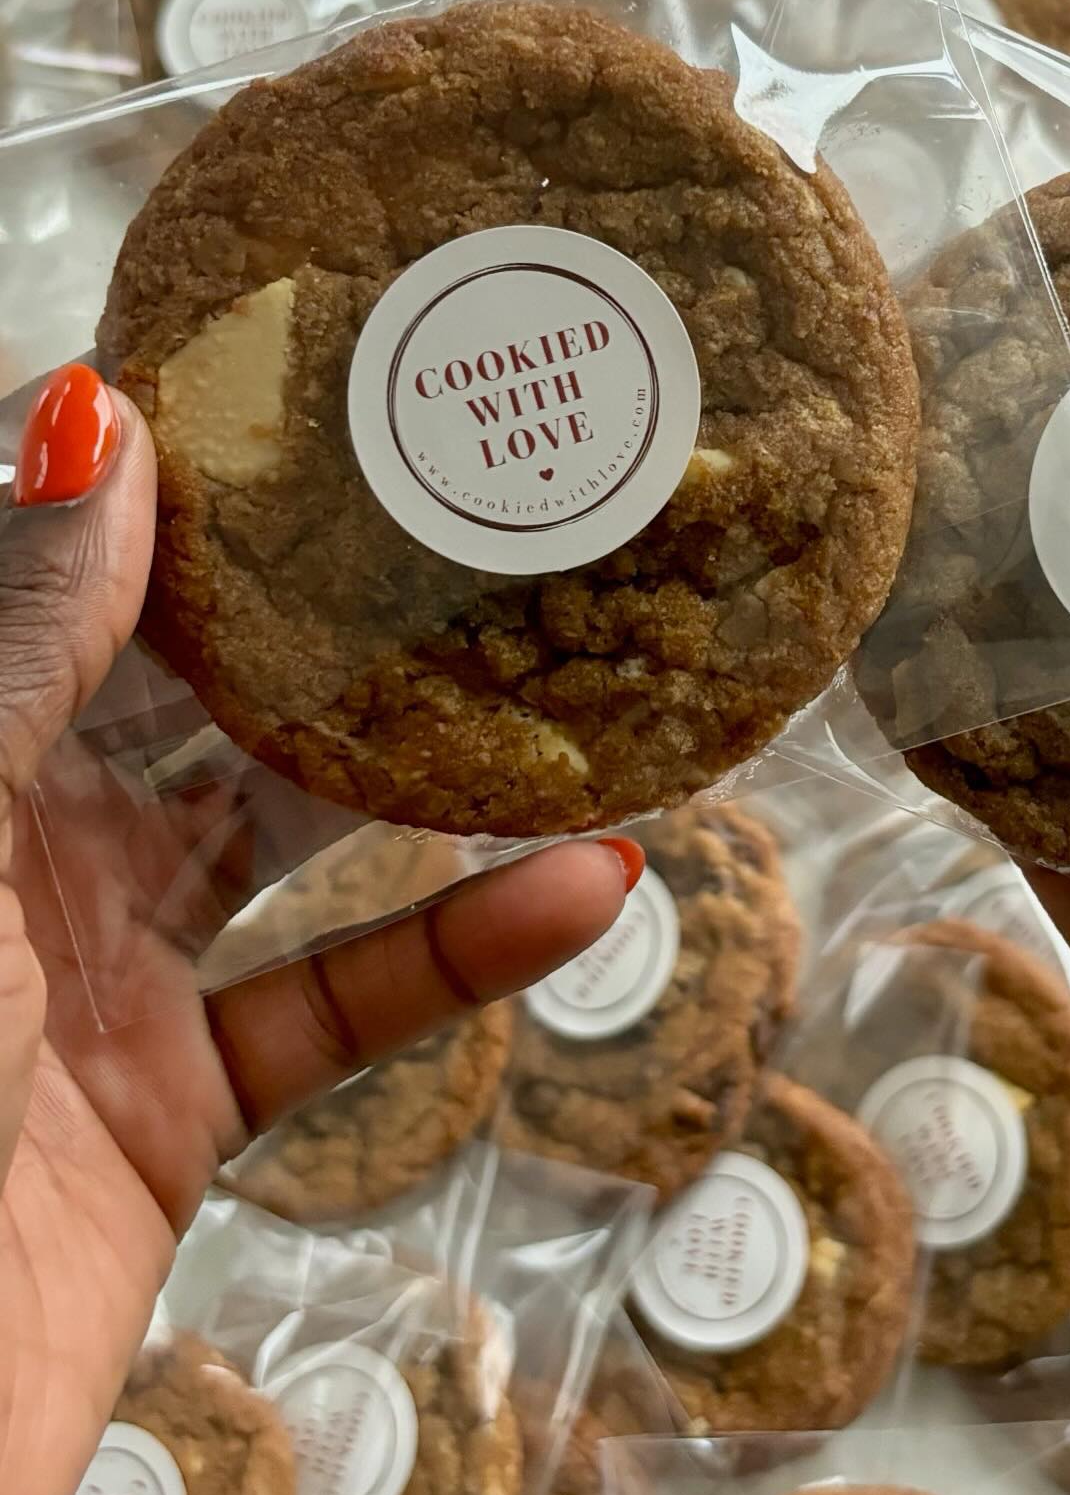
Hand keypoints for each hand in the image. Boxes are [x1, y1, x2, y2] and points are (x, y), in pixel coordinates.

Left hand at [0, 364, 636, 1494]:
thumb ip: (17, 640)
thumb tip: (97, 414)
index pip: (69, 575)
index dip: (185, 480)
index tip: (328, 378)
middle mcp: (9, 847)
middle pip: (196, 690)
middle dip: (340, 606)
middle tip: (495, 502)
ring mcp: (92, 981)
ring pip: (290, 836)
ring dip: (434, 767)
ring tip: (583, 668)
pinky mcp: (170, 1116)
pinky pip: (340, 1005)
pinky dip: (466, 949)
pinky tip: (586, 886)